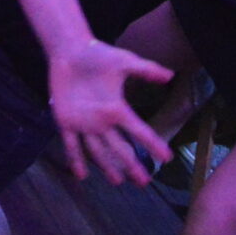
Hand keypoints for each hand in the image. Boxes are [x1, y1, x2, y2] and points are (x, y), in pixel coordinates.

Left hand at [47, 39, 172, 183]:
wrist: (70, 51)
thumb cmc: (97, 55)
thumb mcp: (124, 62)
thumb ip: (146, 70)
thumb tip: (171, 75)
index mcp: (117, 109)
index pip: (139, 131)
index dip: (153, 144)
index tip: (167, 158)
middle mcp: (103, 121)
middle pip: (120, 148)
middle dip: (132, 165)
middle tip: (144, 183)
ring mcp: (84, 124)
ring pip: (97, 151)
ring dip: (107, 166)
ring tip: (118, 182)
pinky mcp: (65, 122)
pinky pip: (71, 144)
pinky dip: (75, 159)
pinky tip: (81, 175)